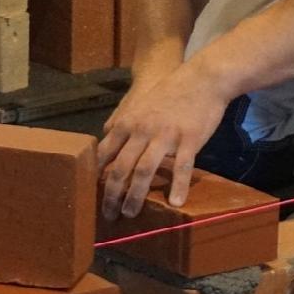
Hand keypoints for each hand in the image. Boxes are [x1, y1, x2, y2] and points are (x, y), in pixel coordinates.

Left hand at [98, 60, 228, 218]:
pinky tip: (176, 203)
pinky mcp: (189, 140)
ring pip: (144, 172)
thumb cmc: (170, 92)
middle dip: (111, 195)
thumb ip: (123, 123)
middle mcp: (142, 131)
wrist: (202, 79)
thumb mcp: (140, 104)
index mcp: (128, 123)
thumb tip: (107, 137)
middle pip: (121, 168)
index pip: (104, 154)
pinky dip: (178, 187)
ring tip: (130, 214)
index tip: (91, 194)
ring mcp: (166, 136)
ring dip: (135, 196)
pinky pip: (181, 168)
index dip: (96, 176)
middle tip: (108, 215)